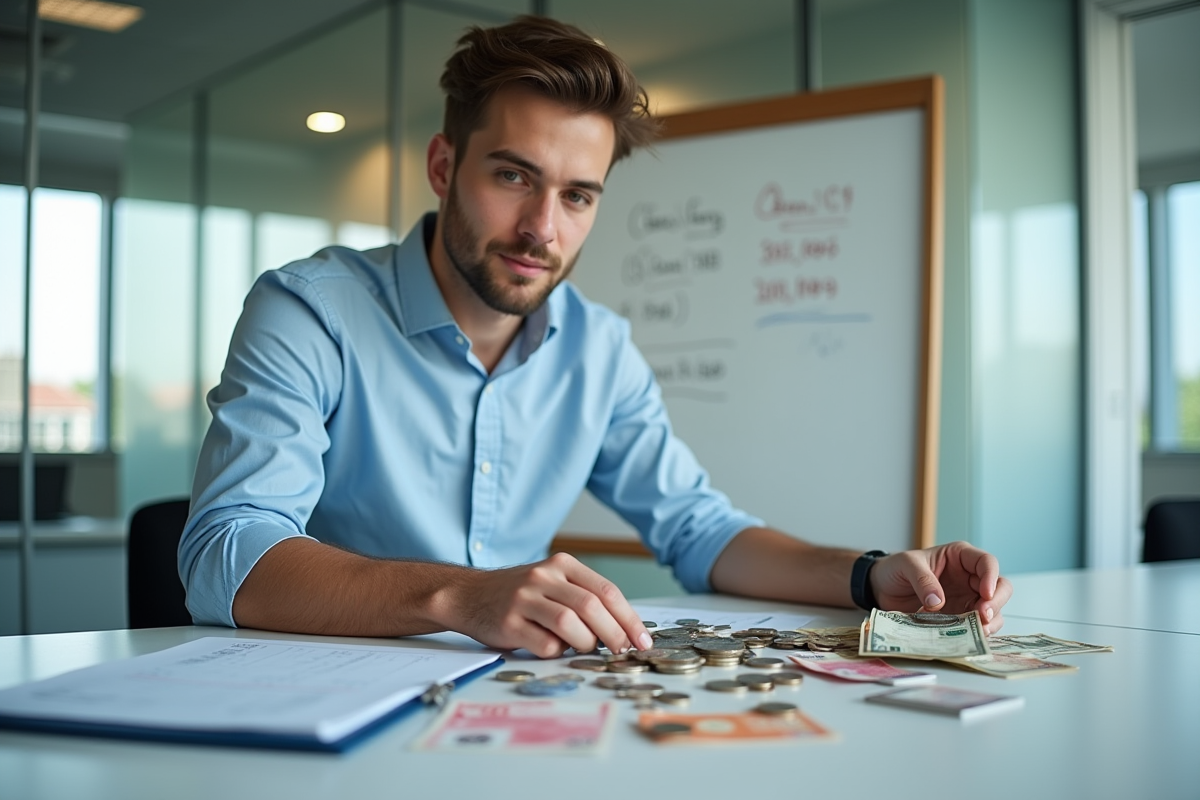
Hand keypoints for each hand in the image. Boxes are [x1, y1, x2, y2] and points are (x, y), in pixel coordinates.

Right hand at [447, 552, 653, 657]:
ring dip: (584, 643)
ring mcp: (523, 598)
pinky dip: (557, 652)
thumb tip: (624, 630)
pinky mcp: (508, 622)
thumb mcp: (552, 583)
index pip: (606, 590)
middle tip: (622, 651)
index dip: (629, 618)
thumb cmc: (519, 595)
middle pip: (591, 606)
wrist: (468, 595)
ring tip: (583, 648)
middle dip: (614, 634)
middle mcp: (543, 576)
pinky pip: (544, 644)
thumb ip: (583, 598)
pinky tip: (551, 648)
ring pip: (569, 624)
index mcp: (562, 564)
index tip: (642, 640)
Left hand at [869, 541, 1012, 634]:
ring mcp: (966, 599)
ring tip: (978, 632)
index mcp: (960, 557)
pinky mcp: (960, 618)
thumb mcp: (906, 565)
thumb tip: (938, 602)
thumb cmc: (896, 568)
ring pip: (993, 610)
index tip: (985, 594)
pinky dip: (977, 633)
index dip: (991, 577)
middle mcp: (969, 578)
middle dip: (996, 602)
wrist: (882, 588)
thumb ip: (922, 580)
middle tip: (983, 616)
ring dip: (991, 621)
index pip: (986, 562)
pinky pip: (977, 626)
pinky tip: (969, 639)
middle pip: (999, 587)